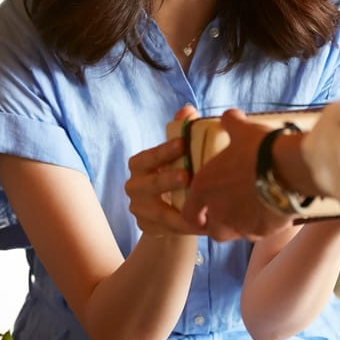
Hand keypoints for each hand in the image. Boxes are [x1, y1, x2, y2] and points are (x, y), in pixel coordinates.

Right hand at [125, 106, 202, 235]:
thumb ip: (180, 131)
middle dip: (168, 180)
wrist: (170, 209)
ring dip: (180, 212)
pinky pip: (168, 230)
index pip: (148, 157)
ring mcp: (140, 210)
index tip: (182, 144)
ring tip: (201, 209)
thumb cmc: (175, 172)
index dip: (164, 151)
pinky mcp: (148, 228)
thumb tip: (188, 110)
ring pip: (159, 212)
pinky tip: (205, 225)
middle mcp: (134, 187)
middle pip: (150, 185)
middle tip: (188, 176)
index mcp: (139, 165)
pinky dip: (186, 228)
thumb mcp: (177, 154)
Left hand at [185, 109, 293, 240]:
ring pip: (236, 234)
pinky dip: (261, 225)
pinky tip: (270, 211)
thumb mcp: (242, 130)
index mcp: (205, 189)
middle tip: (228, 211)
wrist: (289, 167)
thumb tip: (231, 116)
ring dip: (240, 225)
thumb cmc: (259, 148)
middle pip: (214, 230)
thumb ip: (231, 124)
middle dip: (218, 224)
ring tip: (251, 210)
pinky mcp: (263, 231)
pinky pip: (259, 233)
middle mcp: (219, 212)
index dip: (194, 213)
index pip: (189, 214)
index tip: (201, 210)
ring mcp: (241, 225)